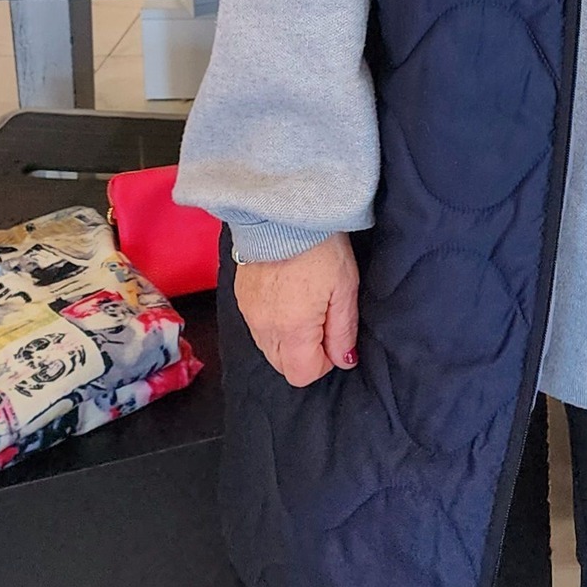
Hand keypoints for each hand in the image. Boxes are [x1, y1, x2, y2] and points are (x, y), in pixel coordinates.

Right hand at [235, 233, 359, 386]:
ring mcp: (249, 313)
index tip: (334, 337)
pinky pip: (257, 326)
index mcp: (292, 330)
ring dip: (288, 339)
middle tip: (323, 319)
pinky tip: (288, 295)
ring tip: (306, 303)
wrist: (284, 211)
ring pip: (268, 348)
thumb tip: (344, 361)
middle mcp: (264, 328)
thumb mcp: (345, 288)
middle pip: (283, 366)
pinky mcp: (241, 297)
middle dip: (305, 354)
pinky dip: (273, 322)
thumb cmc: (321, 248)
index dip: (324, 362)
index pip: (302, 375)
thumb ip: (343, 331)